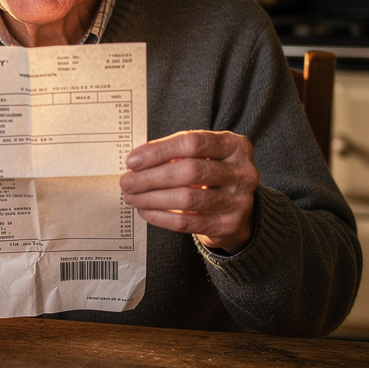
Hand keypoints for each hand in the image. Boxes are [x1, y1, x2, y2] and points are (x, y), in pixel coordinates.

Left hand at [119, 130, 259, 253]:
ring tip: (132, 197)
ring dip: (152, 198)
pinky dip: (161, 216)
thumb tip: (137, 161)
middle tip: (127, 181)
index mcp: (235, 145)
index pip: (192, 143)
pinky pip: (187, 222)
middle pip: (189, 170)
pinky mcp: (228, 225)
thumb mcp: (204, 155)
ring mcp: (239, 200)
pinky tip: (146, 211)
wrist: (237, 208)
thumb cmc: (212, 174)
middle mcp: (242, 171)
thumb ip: (176, 153)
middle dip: (151, 177)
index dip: (159, 151)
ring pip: (187, 198)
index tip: (132, 160)